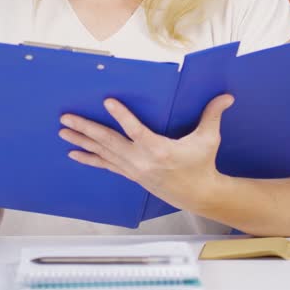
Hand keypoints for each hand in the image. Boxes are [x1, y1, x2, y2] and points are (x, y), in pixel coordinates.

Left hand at [58, 94, 234, 210]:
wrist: (198, 194)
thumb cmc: (202, 165)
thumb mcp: (208, 139)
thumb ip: (212, 115)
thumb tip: (226, 96)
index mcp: (159, 149)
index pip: (136, 130)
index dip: (122, 116)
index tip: (107, 102)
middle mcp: (141, 160)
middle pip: (109, 141)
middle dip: (86, 128)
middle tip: (67, 117)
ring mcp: (133, 168)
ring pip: (103, 152)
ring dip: (82, 140)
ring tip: (63, 130)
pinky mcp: (130, 174)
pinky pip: (105, 165)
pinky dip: (88, 158)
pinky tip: (73, 152)